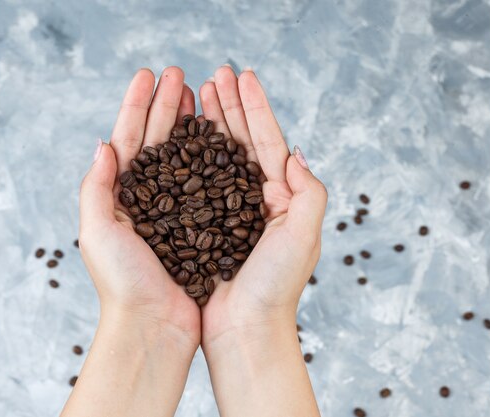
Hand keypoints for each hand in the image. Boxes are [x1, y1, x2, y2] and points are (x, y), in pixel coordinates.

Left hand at [78, 67, 199, 349]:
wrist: (155, 326)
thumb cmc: (123, 284)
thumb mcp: (97, 232)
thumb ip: (96, 187)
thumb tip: (103, 144)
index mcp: (117, 196)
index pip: (126, 139)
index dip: (136, 105)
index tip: (148, 75)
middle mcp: (145, 199)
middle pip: (155, 141)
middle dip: (165, 106)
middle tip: (178, 74)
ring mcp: (173, 210)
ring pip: (182, 156)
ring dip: (187, 124)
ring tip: (197, 94)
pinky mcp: (199, 225)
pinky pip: (205, 182)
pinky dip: (210, 157)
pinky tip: (219, 137)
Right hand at [198, 66, 325, 416]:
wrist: (244, 330)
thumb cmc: (274, 288)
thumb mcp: (303, 237)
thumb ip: (310, 192)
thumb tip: (296, 154)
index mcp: (281, 196)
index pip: (268, 140)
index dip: (255, 106)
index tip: (242, 76)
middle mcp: (256, 199)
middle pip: (241, 141)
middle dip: (229, 106)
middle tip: (215, 74)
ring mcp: (227, 210)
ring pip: (217, 156)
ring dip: (210, 123)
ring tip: (197, 94)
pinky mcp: (203, 225)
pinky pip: (195, 182)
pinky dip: (189, 156)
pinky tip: (180, 138)